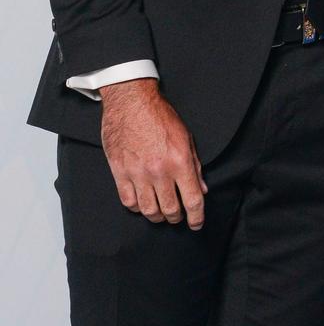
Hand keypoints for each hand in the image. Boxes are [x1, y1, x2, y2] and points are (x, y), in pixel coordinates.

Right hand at [100, 78, 207, 229]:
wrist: (131, 101)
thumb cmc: (160, 115)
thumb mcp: (186, 136)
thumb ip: (194, 165)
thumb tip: (200, 188)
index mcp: (179, 160)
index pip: (192, 199)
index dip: (197, 217)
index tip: (197, 223)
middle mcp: (159, 171)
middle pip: (170, 210)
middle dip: (177, 217)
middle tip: (179, 215)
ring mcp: (138, 174)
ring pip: (149, 210)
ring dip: (158, 216)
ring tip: (162, 212)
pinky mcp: (120, 173)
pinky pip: (129, 202)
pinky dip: (138, 207)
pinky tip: (143, 203)